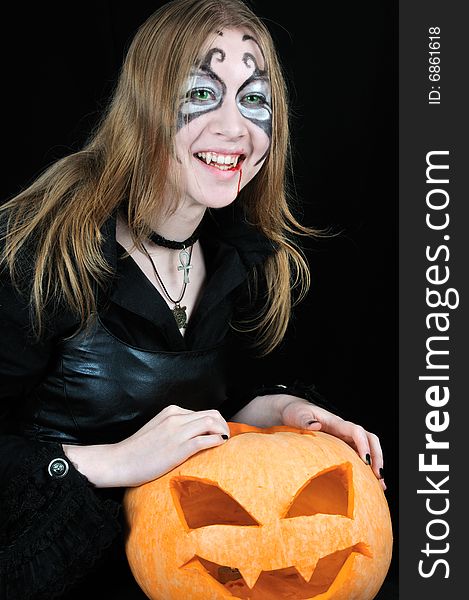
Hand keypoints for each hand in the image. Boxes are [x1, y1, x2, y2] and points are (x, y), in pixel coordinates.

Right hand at [64, 405, 229, 487]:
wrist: (119, 461)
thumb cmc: (136, 451)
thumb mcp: (156, 430)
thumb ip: (173, 427)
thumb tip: (190, 435)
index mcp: (171, 412)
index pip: (202, 412)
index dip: (215, 422)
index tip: (218, 433)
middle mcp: (176, 417)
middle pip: (212, 414)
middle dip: (224, 425)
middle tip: (226, 438)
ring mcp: (177, 431)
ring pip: (211, 422)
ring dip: (223, 432)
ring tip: (225, 442)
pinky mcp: (178, 447)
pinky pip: (205, 439)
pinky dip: (217, 441)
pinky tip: (220, 446)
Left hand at [280, 398, 385, 490]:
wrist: (293, 412)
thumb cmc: (295, 413)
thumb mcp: (297, 415)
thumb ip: (304, 420)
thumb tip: (315, 426)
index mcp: (335, 423)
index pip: (356, 431)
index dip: (363, 444)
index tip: (365, 460)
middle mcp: (344, 430)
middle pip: (370, 439)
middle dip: (377, 456)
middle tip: (377, 475)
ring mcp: (344, 438)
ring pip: (368, 448)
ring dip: (376, 464)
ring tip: (380, 484)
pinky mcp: (342, 446)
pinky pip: (359, 455)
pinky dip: (367, 469)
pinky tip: (372, 484)